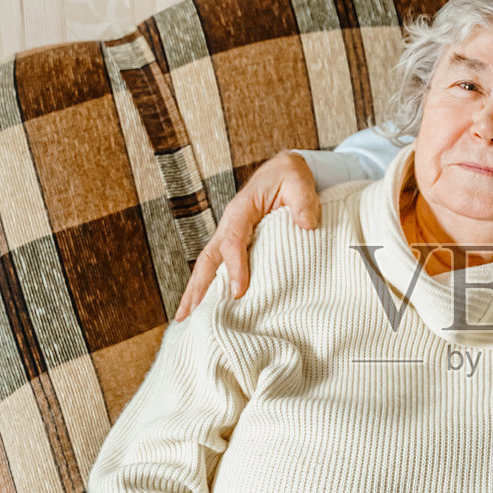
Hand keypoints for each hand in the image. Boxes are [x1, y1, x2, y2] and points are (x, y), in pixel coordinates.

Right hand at [175, 152, 319, 319]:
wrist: (284, 172)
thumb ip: (303, 201)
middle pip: (208, 259)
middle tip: (189, 316)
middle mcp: (229, 226)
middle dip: (198, 288)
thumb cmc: (290, 177)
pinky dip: (210, 288)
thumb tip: (306, 224)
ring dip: (197, 293)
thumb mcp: (299, 181)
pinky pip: (219, 268)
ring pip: (209, 267)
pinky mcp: (237, 246)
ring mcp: (230, 237)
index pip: (234, 241)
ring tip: (186, 320)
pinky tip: (206, 309)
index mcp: (241, 211)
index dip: (235, 267)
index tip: (239, 292)